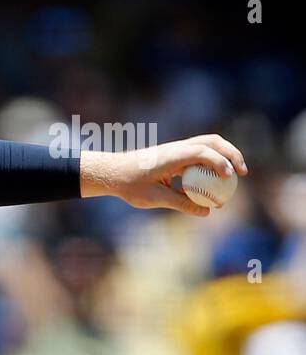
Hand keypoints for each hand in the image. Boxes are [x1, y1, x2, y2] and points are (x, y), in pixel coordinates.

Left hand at [79, 134, 248, 215]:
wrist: (112, 172)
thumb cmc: (130, 184)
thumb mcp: (155, 198)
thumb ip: (182, 204)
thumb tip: (208, 212)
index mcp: (172, 155)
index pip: (203, 152)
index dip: (220, 162)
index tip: (229, 177)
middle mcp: (177, 148)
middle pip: (213, 142)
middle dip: (231, 155)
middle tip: (242, 173)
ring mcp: (178, 149)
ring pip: (208, 145)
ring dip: (225, 156)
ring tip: (235, 174)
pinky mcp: (176, 154)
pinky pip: (200, 154)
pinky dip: (213, 162)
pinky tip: (216, 180)